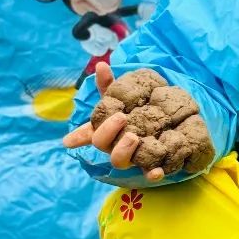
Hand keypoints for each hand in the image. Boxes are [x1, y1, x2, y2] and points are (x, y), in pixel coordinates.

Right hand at [63, 63, 211, 181]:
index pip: (88, 133)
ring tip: (133, 137)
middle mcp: (116, 146)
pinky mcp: (152, 166)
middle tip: (121, 117)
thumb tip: (102, 65)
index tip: (69, 141)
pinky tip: (157, 171)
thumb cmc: (138, 115)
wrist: (170, 130)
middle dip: (108, 131)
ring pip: (120, 161)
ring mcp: (133, 158)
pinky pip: (150, 173)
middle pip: (102, 145)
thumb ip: (111, 86)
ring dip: (124, 150)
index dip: (78, 137)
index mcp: (107, 130)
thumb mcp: (124, 99)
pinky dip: (152, 173)